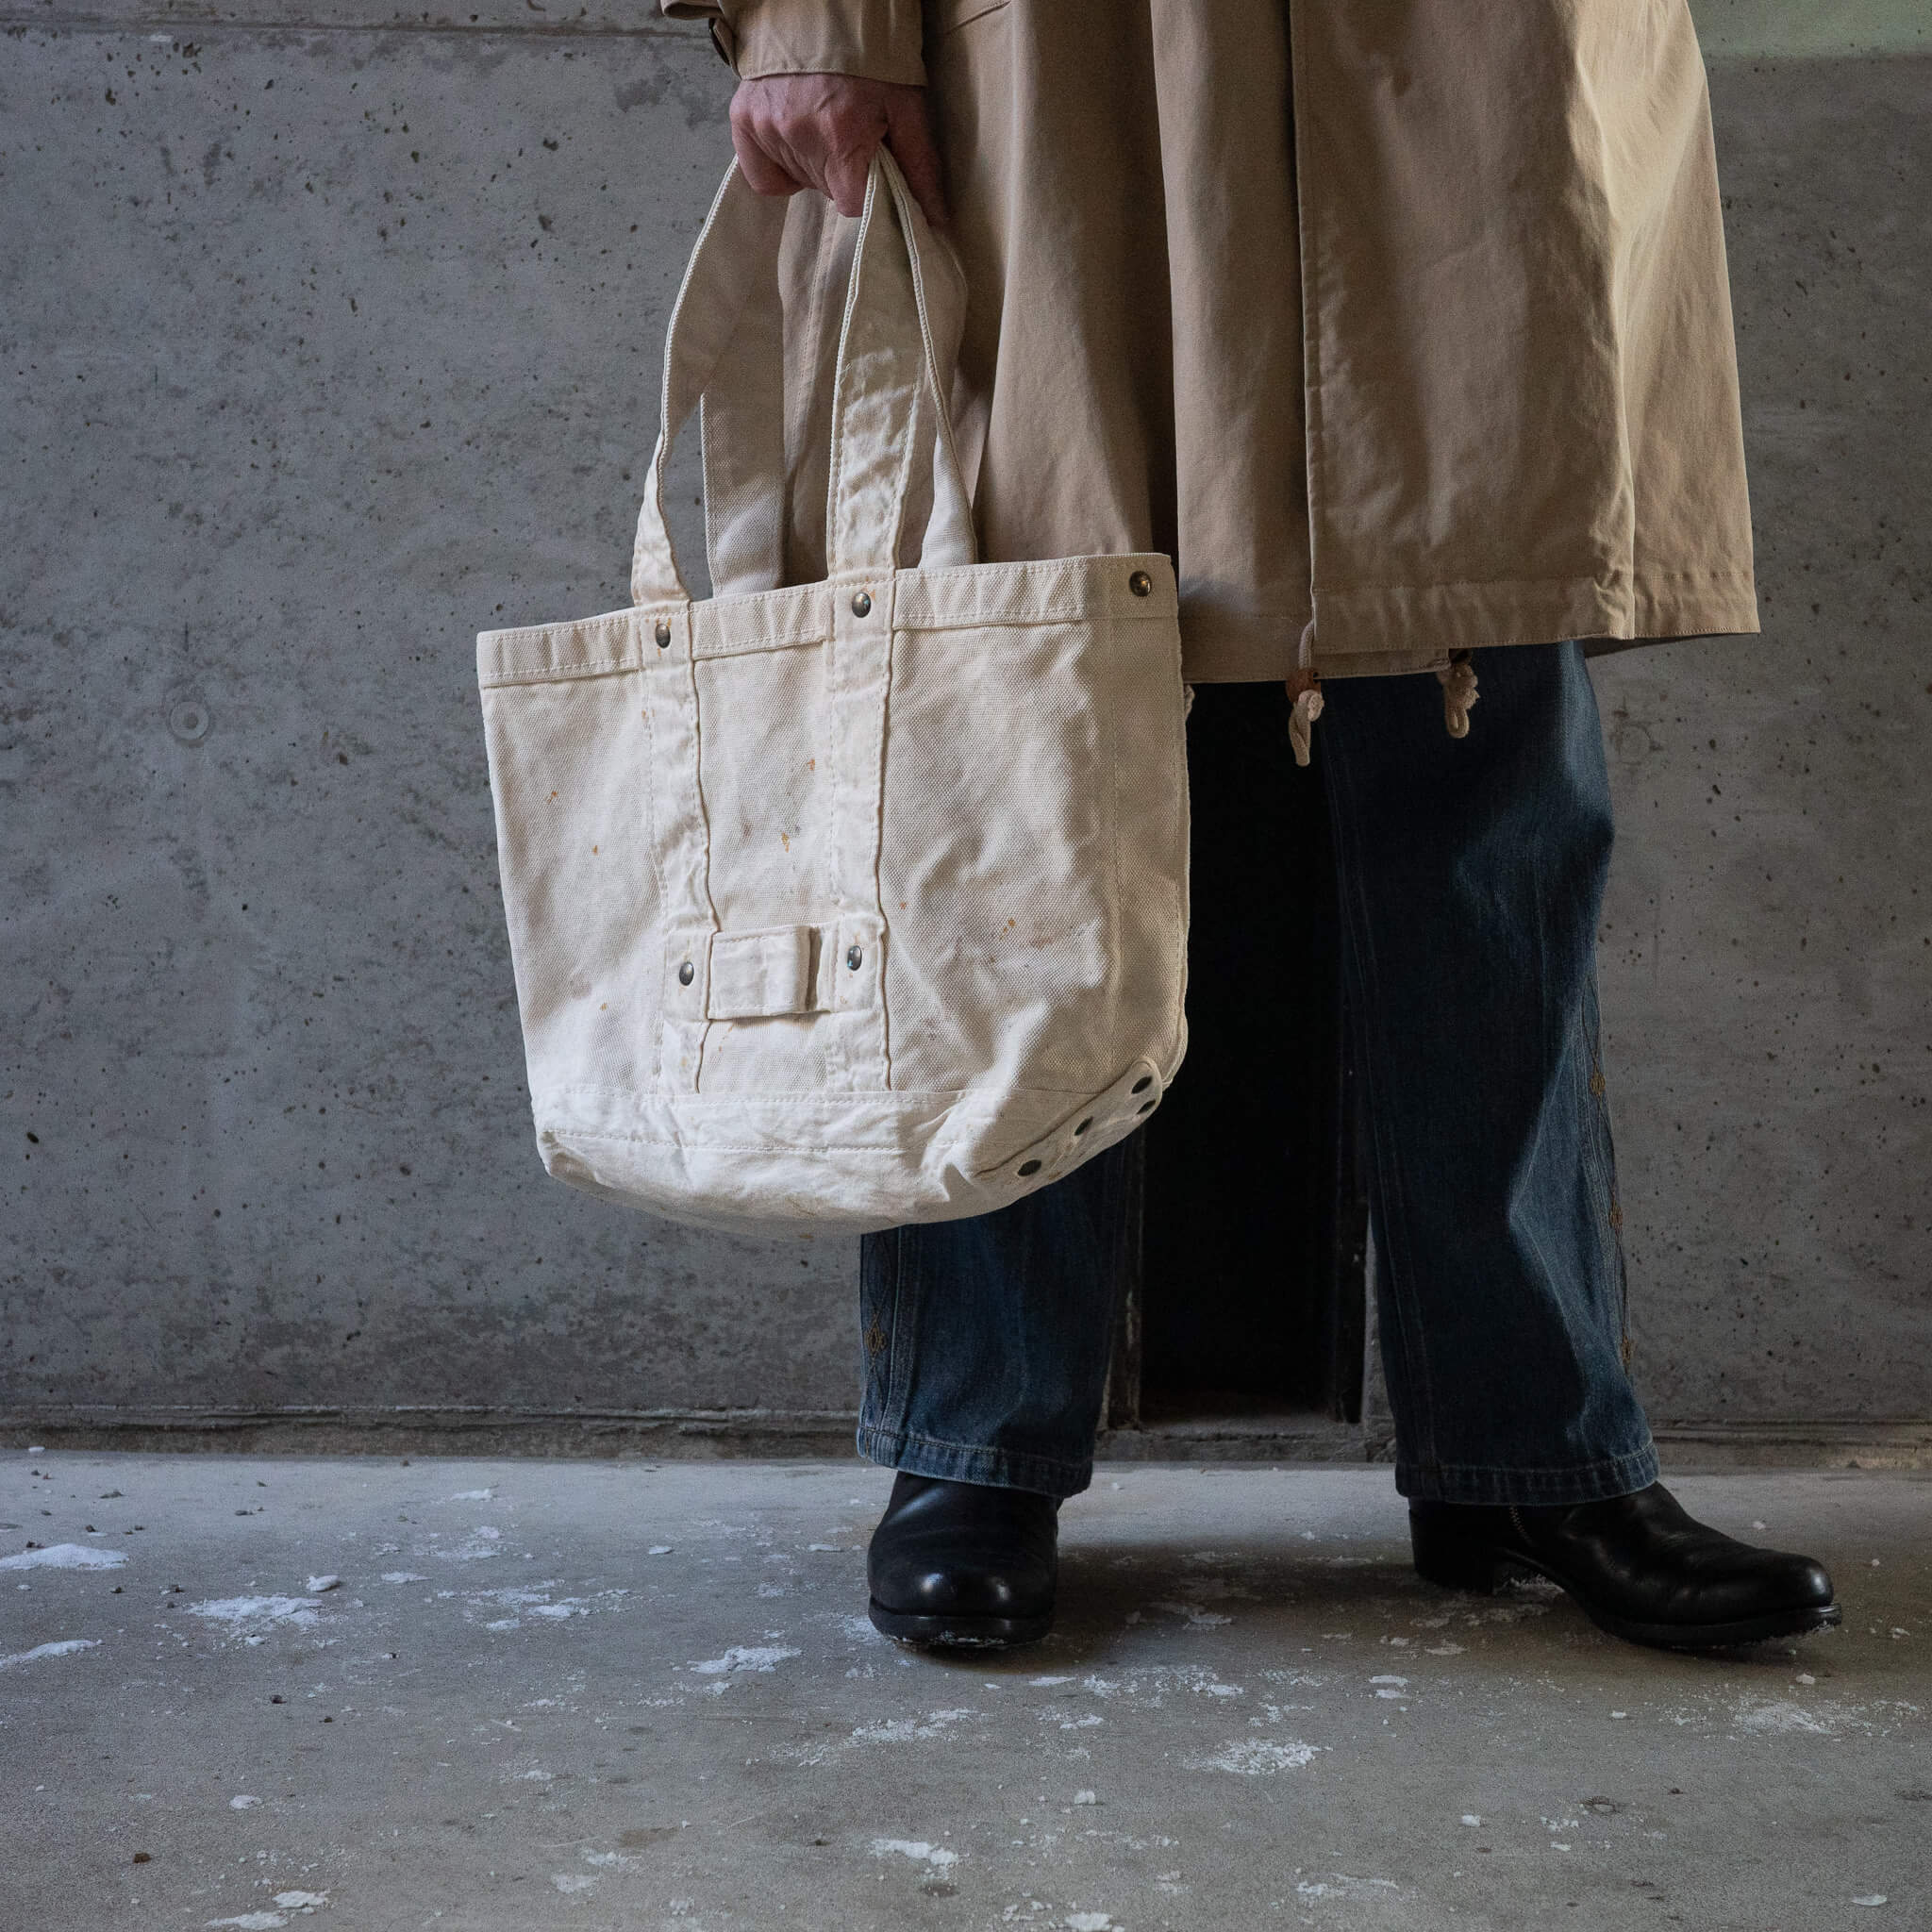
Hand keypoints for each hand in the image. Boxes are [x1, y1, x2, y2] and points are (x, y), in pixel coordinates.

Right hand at [729, 73, 946, 227]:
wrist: (825, 10)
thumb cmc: (872, 60)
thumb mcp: (907, 106)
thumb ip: (919, 166)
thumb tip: (935, 219)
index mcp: (840, 138)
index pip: (852, 205)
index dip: (866, 192)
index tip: (872, 167)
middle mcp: (798, 136)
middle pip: (827, 191)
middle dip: (843, 173)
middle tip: (851, 135)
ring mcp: (766, 128)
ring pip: (799, 181)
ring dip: (815, 165)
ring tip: (824, 126)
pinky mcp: (744, 120)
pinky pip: (761, 174)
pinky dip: (779, 167)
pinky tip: (796, 143)